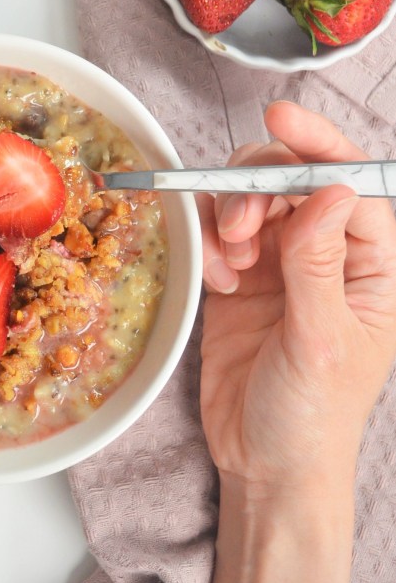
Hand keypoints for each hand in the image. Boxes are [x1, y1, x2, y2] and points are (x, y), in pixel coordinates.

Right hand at [198, 101, 395, 582]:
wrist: (263, 464)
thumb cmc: (314, 416)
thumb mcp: (322, 341)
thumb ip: (319, 265)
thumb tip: (329, 192)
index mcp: (373, 269)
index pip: (352, 187)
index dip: (320, 147)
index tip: (281, 118)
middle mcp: (328, 256)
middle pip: (294, 181)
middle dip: (261, 188)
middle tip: (240, 225)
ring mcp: (281, 263)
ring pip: (251, 198)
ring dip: (231, 214)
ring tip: (229, 260)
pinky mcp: (239, 276)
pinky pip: (218, 230)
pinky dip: (210, 241)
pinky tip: (216, 276)